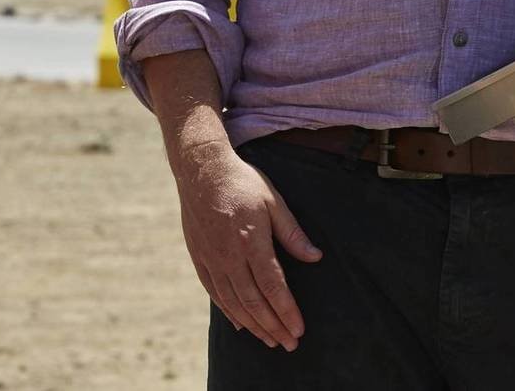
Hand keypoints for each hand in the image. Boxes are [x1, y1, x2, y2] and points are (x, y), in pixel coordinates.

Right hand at [170, 141, 320, 351]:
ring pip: (233, 302)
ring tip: (270, 340)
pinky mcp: (198, 257)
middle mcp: (229, 255)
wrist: (200, 170)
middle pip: (253, 301)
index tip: (299, 329)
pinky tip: (241, 324)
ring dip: (254, 325)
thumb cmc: (241, 182)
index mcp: (251, 240)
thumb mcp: (273, 200)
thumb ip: (293, 233)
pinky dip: (228, 311)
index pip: (272, 286)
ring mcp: (211, 258)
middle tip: (289, 344)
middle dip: (273, 326)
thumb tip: (316, 257)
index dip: (286, 311)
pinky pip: (214, 292)